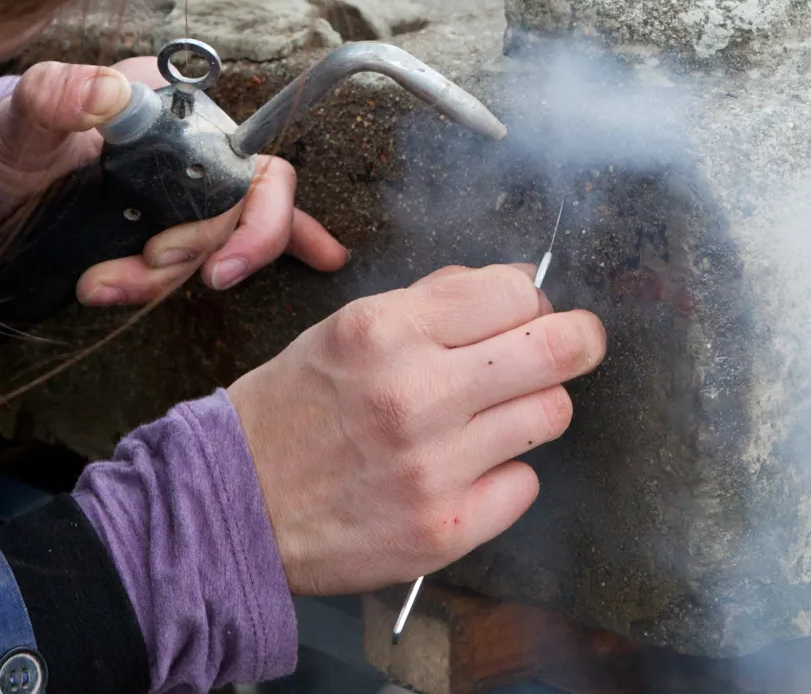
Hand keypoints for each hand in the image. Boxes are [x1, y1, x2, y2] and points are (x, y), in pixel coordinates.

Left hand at [0, 58, 347, 304]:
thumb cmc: (19, 138)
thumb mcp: (27, 113)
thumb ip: (57, 94)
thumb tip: (107, 93)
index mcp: (177, 109)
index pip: (239, 159)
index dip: (222, 219)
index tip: (168, 256)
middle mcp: (200, 145)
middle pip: (240, 209)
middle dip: (193, 252)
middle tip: (140, 268)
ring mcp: (196, 185)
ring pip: (224, 240)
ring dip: (166, 279)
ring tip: (102, 287)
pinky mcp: (186, 217)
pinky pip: (248, 231)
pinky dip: (290, 244)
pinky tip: (324, 258)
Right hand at [228, 264, 606, 593]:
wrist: (234, 507)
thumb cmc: (293, 412)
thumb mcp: (346, 328)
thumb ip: (434, 301)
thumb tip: (518, 281)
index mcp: (387, 330)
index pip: (516, 291)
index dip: (531, 300)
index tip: (527, 313)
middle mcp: (415, 393)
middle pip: (559, 349)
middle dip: (576, 341)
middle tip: (569, 348)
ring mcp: (434, 466)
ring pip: (551, 415)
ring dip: (533, 410)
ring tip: (493, 417)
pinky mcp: (445, 529)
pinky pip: (524, 485)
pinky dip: (504, 477)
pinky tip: (464, 472)